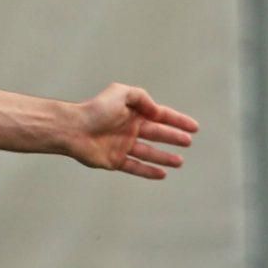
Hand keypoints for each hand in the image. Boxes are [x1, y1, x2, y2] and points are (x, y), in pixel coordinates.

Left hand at [66, 83, 200, 179]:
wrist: (73, 129)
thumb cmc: (96, 109)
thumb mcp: (121, 93)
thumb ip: (141, 98)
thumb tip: (156, 111)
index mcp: (131, 112)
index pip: (160, 116)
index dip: (177, 120)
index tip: (194, 127)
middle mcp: (128, 128)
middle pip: (157, 134)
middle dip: (173, 137)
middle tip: (188, 142)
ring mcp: (122, 145)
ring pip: (149, 153)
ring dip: (164, 157)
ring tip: (180, 161)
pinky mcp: (115, 161)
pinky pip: (136, 167)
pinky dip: (149, 171)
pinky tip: (162, 174)